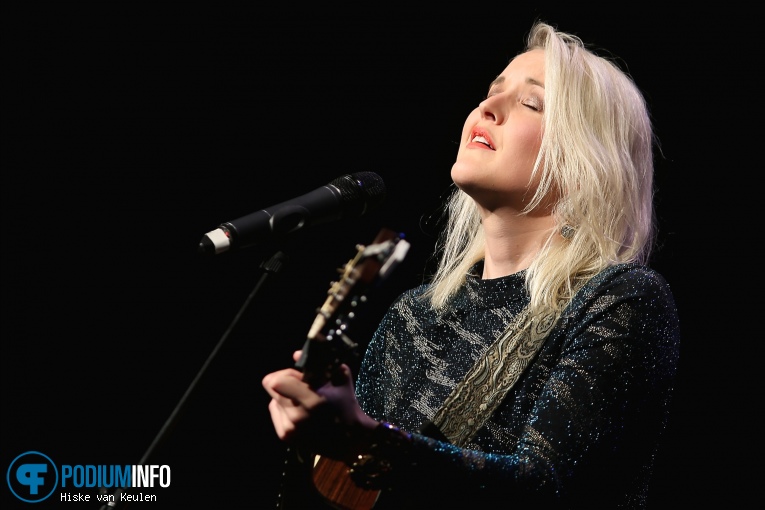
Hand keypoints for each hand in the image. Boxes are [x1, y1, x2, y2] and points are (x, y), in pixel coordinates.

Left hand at [262, 350, 378, 461]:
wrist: (349, 438)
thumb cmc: (346, 406)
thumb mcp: (341, 379)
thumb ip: (321, 363)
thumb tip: (295, 355)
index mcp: (312, 401)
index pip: (276, 382)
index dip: (286, 373)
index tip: (299, 376)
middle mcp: (297, 417)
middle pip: (271, 387)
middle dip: (284, 381)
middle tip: (299, 386)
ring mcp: (290, 429)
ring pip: (273, 399)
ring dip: (285, 396)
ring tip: (303, 401)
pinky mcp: (286, 436)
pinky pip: (275, 411)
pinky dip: (284, 408)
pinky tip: (300, 412)